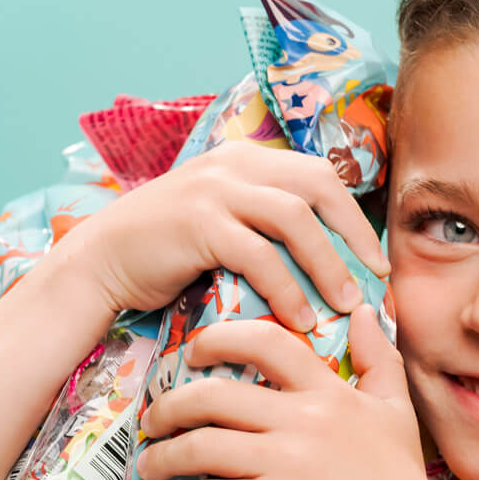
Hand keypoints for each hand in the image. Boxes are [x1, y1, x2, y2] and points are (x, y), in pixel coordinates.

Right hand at [51, 139, 389, 332]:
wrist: (100, 263)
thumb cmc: (167, 256)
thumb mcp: (224, 228)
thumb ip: (265, 230)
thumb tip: (325, 266)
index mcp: (247, 160)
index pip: (319, 175)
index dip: (355, 217)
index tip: (377, 260)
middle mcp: (234, 164)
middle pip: (318, 185)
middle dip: (356, 233)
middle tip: (378, 277)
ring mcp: (214, 189)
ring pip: (294, 218)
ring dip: (328, 264)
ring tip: (346, 304)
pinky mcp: (198, 223)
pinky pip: (257, 254)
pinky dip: (286, 288)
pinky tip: (301, 319)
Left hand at [134, 306, 450, 479]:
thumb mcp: (398, 411)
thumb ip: (380, 358)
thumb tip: (366, 309)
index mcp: (328, 393)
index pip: (266, 342)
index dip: (219, 339)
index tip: (193, 353)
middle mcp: (302, 421)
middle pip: (214, 396)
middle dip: (171, 406)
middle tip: (156, 419)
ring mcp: (285, 464)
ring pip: (201, 446)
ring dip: (164, 456)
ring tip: (152, 465)